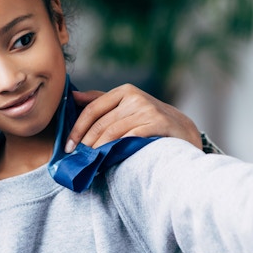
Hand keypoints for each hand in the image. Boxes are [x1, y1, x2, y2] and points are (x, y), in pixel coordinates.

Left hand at [66, 84, 201, 150]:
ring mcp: (147, 110)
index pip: (93, 109)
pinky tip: (108, 160)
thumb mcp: (127, 105)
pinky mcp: (158, 123)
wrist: (183, 130)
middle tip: (77, 159)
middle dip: (86, 143)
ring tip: (90, 162)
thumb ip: (101, 100)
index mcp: (124, 91)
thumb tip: (73, 96)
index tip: (69, 146)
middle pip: (101, 123)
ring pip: (113, 132)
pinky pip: (130, 138)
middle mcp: (135, 97)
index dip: (77, 128)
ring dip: (98, 149)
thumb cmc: (150, 119)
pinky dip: (116, 150)